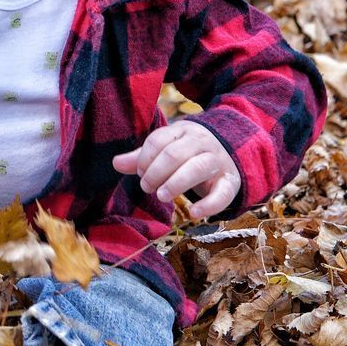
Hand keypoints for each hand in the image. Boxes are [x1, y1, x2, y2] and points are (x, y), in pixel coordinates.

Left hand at [112, 121, 241, 219]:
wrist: (230, 153)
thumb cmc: (189, 153)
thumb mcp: (167, 149)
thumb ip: (142, 157)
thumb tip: (115, 163)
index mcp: (182, 131)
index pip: (159, 140)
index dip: (145, 158)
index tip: (139, 172)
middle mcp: (201, 143)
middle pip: (176, 153)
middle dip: (157, 172)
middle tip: (147, 187)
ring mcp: (217, 161)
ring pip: (197, 168)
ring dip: (176, 183)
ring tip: (161, 196)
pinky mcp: (230, 182)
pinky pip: (222, 193)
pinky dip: (209, 205)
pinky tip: (194, 214)